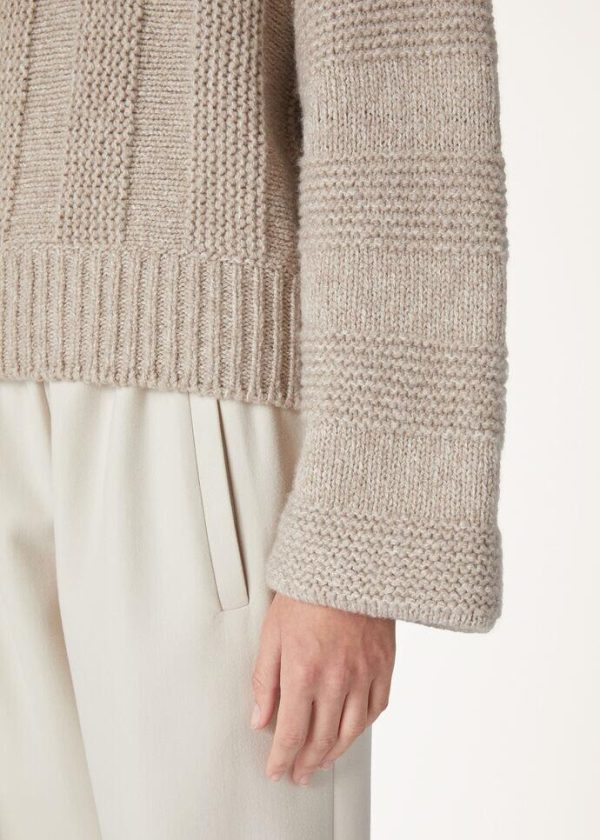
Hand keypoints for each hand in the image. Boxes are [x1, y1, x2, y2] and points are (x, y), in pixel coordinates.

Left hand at [251, 593, 395, 784]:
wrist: (346, 564)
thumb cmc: (305, 594)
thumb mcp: (272, 633)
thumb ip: (264, 680)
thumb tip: (259, 718)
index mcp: (302, 672)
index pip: (290, 733)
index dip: (281, 759)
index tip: (276, 770)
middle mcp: (336, 679)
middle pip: (322, 739)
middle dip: (306, 762)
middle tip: (298, 773)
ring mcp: (364, 673)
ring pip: (351, 731)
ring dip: (334, 752)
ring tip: (322, 760)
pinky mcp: (384, 664)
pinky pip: (376, 708)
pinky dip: (362, 726)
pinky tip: (351, 730)